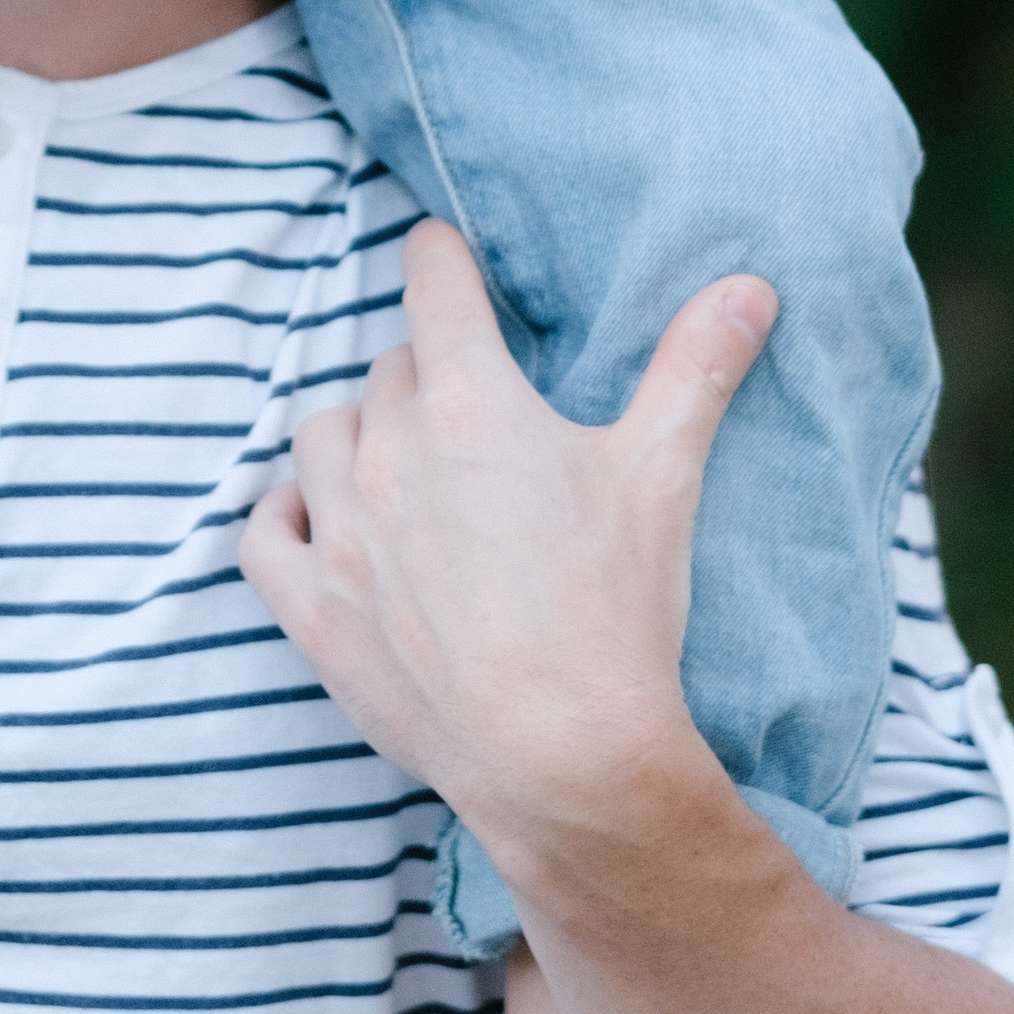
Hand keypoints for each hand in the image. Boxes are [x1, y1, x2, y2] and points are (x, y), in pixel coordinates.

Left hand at [239, 225, 774, 871]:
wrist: (566, 761)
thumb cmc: (617, 614)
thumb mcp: (663, 476)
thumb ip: (695, 369)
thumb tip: (749, 287)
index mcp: (470, 404)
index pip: (434, 284)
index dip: (441, 258)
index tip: (442, 252)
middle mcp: (390, 452)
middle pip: (391, 369)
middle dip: (429, 377)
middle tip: (471, 416)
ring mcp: (342, 532)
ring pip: (323, 436)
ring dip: (357, 439)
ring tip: (404, 470)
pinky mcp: (312, 609)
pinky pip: (263, 531)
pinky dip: (288, 517)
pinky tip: (321, 523)